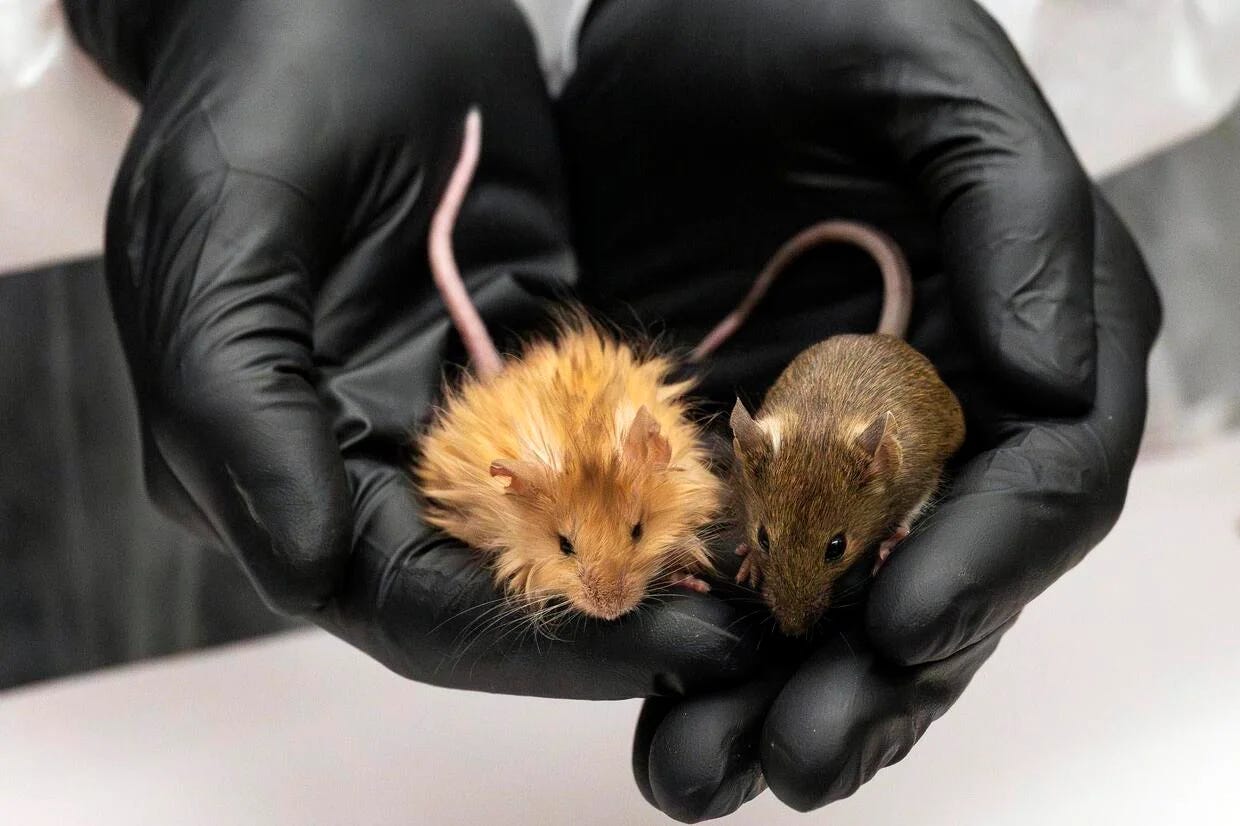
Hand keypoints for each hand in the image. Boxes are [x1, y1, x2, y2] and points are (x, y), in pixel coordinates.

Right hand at [63, 0, 759, 697]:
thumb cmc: (263, 90)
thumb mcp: (224, 230)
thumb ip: (237, 406)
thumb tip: (303, 569)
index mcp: (269, 465)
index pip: (399, 604)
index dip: (524, 647)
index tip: (656, 651)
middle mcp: (362, 467)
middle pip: (488, 595)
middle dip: (608, 622)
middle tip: (734, 642)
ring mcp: (450, 422)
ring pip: (553, 540)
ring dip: (648, 570)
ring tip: (755, 597)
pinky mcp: (522, 372)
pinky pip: (594, 452)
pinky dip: (659, 488)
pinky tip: (735, 504)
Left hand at [556, 0, 1160, 816]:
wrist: (665, 26)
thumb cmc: (802, 19)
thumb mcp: (924, 83)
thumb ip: (1022, 216)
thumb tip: (1069, 384)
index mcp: (1027, 327)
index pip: (1046, 479)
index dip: (986, 565)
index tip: (902, 631)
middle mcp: (944, 407)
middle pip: (939, 577)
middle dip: (872, 684)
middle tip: (792, 762)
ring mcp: (835, 445)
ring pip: (832, 607)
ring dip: (779, 701)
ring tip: (703, 775)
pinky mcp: (732, 456)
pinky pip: (731, 576)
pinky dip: (700, 652)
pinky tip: (659, 711)